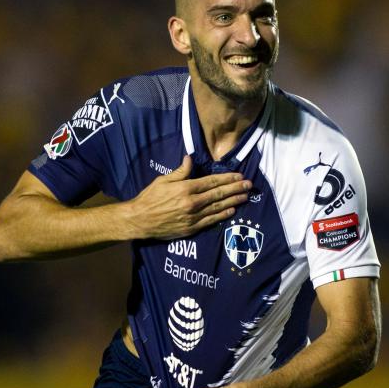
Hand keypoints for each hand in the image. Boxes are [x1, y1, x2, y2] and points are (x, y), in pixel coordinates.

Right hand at [128, 156, 249, 239]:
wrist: (139, 220)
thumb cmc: (149, 198)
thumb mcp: (162, 180)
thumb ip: (180, 171)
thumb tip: (191, 159)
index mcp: (186, 188)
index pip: (212, 182)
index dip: (227, 178)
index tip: (239, 176)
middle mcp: (192, 203)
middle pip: (219, 194)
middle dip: (235, 189)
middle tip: (249, 185)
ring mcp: (193, 217)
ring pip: (218, 208)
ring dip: (233, 201)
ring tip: (245, 197)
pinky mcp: (191, 228)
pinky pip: (211, 221)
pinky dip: (222, 216)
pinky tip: (232, 211)